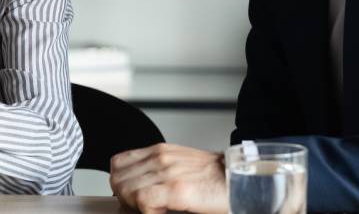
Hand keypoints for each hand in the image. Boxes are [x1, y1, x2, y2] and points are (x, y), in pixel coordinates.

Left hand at [109, 143, 229, 213]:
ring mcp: (167, 172)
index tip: (129, 197)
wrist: (241, 180)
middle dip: (123, 197)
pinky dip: (147, 212)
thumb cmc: (214, 178)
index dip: (120, 183)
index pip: (118, 163)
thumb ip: (156, 171)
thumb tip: (136, 189)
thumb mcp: (179, 165)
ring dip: (134, 206)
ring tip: (152, 210)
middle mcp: (160, 158)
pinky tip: (161, 213)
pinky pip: (143, 200)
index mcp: (159, 151)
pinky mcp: (176, 189)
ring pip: (126, 190)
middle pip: (118, 178)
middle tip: (140, 207)